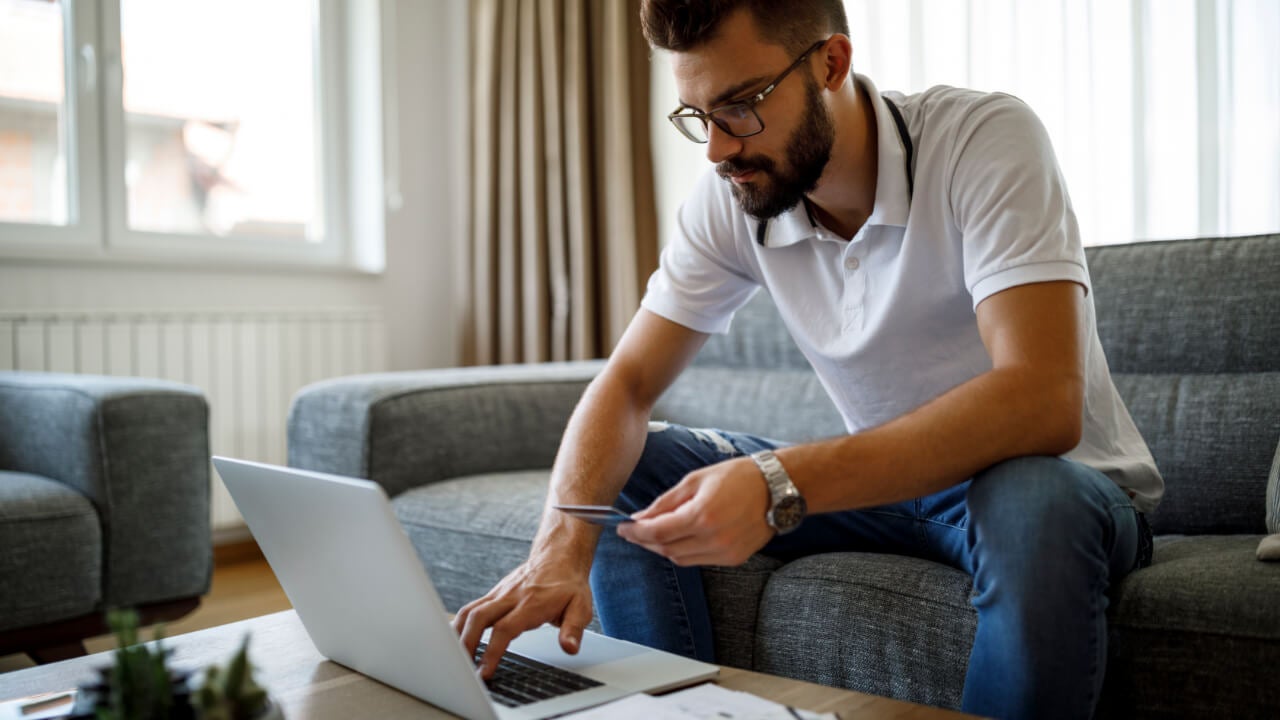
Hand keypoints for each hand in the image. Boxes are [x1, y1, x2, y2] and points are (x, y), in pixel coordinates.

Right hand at [452, 552, 593, 679]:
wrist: (559, 556)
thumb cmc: (569, 585)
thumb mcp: (581, 606)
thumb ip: (573, 629)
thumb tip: (570, 648)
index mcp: (530, 604)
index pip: (505, 629)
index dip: (492, 652)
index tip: (484, 672)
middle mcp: (510, 597)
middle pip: (479, 618)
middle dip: (466, 645)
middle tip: (462, 669)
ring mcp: (500, 594)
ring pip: (470, 611)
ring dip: (458, 634)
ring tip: (454, 658)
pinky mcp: (494, 594)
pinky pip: (471, 607)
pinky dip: (460, 624)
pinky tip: (455, 639)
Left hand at [618, 456, 772, 566]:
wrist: (778, 489)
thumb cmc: (737, 476)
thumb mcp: (696, 480)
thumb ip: (666, 502)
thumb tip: (640, 517)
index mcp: (702, 515)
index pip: (657, 532)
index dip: (635, 533)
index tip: (622, 528)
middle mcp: (713, 539)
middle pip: (666, 549)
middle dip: (646, 541)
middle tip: (634, 531)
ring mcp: (725, 552)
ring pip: (681, 559)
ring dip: (663, 548)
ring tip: (655, 534)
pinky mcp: (734, 559)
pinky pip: (699, 561)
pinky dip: (685, 551)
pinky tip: (681, 538)